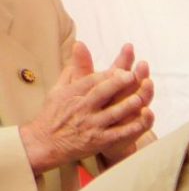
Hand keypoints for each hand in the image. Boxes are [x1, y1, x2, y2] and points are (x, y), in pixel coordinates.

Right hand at [19, 41, 154, 173]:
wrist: (46, 143)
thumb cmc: (53, 114)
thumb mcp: (57, 90)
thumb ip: (71, 72)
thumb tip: (79, 48)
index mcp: (72, 94)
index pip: (92, 81)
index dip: (108, 75)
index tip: (122, 68)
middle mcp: (82, 108)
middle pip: (101, 93)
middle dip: (117, 84)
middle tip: (132, 76)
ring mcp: (91, 125)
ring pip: (112, 113)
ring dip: (126, 106)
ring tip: (140, 98)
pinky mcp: (98, 141)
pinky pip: (116, 134)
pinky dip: (129, 129)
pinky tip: (141, 124)